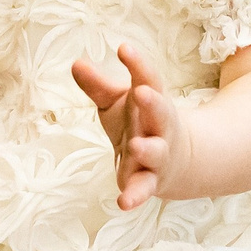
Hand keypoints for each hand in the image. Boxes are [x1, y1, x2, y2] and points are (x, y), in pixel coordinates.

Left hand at [73, 41, 187, 209]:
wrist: (175, 160)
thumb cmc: (139, 123)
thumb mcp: (117, 101)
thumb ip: (97, 85)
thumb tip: (75, 63)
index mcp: (152, 101)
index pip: (148, 78)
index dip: (137, 63)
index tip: (124, 47)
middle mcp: (159, 127)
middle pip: (161, 113)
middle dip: (153, 103)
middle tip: (142, 91)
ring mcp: (158, 155)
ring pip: (156, 152)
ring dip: (147, 149)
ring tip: (135, 144)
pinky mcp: (149, 180)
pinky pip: (144, 189)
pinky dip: (135, 196)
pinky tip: (123, 203)